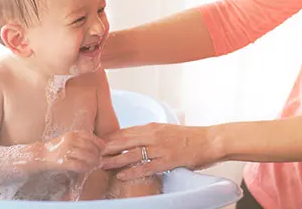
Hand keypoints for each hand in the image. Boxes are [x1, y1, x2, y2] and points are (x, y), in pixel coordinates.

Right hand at [41, 131, 104, 173]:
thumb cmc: (57, 148)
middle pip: (90, 147)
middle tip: (99, 159)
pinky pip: (78, 165)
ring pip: (86, 156)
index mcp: (72, 134)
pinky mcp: (62, 162)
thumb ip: (81, 140)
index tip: (103, 149)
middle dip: (97, 154)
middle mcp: (70, 140)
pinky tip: (87, 169)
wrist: (40, 155)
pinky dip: (85, 168)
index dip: (99, 143)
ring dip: (93, 162)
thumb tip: (98, 146)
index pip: (90, 137)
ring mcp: (66, 150)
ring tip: (95, 165)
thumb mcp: (69, 139)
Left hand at [100, 123, 221, 179]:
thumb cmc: (189, 137)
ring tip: (101, 165)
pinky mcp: (167, 160)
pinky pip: (146, 166)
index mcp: (153, 127)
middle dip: (107, 148)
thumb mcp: (167, 130)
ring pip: (131, 153)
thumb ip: (152, 134)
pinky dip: (132, 171)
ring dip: (114, 160)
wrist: (209, 140)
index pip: (125, 131)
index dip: (110, 138)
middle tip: (92, 154)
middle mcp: (154, 135)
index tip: (97, 143)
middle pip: (124, 141)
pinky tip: (121, 175)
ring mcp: (160, 148)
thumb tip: (137, 139)